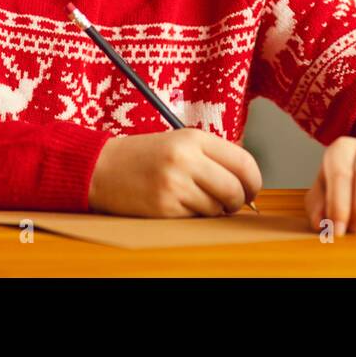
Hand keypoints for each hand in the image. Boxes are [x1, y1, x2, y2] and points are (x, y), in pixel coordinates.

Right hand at [88, 128, 261, 217]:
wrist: (101, 167)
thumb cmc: (144, 156)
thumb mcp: (180, 142)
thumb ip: (212, 155)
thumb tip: (247, 179)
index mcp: (193, 138)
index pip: (243, 161)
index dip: (254, 181)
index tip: (251, 190)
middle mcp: (186, 158)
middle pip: (234, 189)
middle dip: (238, 201)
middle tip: (232, 203)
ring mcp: (175, 184)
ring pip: (216, 207)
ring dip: (214, 210)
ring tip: (196, 200)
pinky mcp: (164, 207)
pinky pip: (196, 218)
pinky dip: (195, 216)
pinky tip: (179, 205)